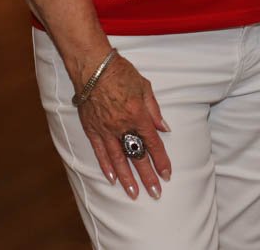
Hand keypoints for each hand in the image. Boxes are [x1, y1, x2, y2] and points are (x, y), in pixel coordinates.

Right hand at [77, 54, 172, 199]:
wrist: (93, 66)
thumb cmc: (121, 72)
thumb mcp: (145, 86)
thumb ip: (154, 110)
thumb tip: (164, 128)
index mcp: (138, 115)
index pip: (153, 144)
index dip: (161, 160)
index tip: (167, 174)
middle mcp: (122, 126)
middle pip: (137, 156)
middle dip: (147, 176)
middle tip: (155, 193)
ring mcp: (106, 129)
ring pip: (118, 159)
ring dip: (127, 178)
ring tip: (134, 193)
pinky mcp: (92, 129)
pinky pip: (100, 151)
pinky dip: (106, 166)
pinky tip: (112, 179)